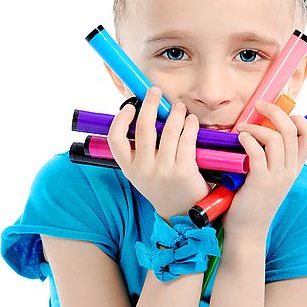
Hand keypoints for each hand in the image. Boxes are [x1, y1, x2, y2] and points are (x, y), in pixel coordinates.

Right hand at [107, 87, 210, 220]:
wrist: (181, 214)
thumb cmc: (162, 187)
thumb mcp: (142, 173)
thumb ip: (140, 151)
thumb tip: (144, 115)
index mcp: (130, 168)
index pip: (115, 139)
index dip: (120, 119)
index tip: (129, 107)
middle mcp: (144, 169)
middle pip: (144, 128)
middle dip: (150, 104)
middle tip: (155, 92)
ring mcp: (164, 171)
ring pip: (169, 130)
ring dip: (175, 113)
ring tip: (179, 107)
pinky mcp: (184, 171)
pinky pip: (186, 140)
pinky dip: (189, 125)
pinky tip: (190, 121)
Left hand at [222, 99, 306, 234]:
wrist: (248, 231)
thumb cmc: (253, 202)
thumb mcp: (270, 179)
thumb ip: (271, 160)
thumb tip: (262, 134)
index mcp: (294, 168)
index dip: (299, 118)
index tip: (279, 113)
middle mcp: (290, 171)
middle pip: (293, 130)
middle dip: (275, 111)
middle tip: (259, 105)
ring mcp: (277, 177)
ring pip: (276, 138)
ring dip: (256, 126)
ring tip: (241, 128)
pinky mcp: (260, 182)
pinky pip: (257, 152)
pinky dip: (248, 139)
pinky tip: (239, 138)